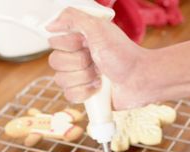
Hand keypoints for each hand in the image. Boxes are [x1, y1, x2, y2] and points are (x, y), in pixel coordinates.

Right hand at [46, 8, 189, 108]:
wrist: (139, 79)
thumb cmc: (123, 54)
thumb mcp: (99, 28)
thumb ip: (73, 18)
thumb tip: (50, 25)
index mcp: (78, 40)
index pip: (54, 43)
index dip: (70, 45)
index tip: (86, 44)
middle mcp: (76, 57)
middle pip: (55, 62)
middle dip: (79, 63)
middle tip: (96, 61)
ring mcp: (79, 77)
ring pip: (61, 80)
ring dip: (84, 78)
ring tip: (100, 75)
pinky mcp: (83, 94)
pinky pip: (69, 96)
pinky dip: (85, 92)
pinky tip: (98, 88)